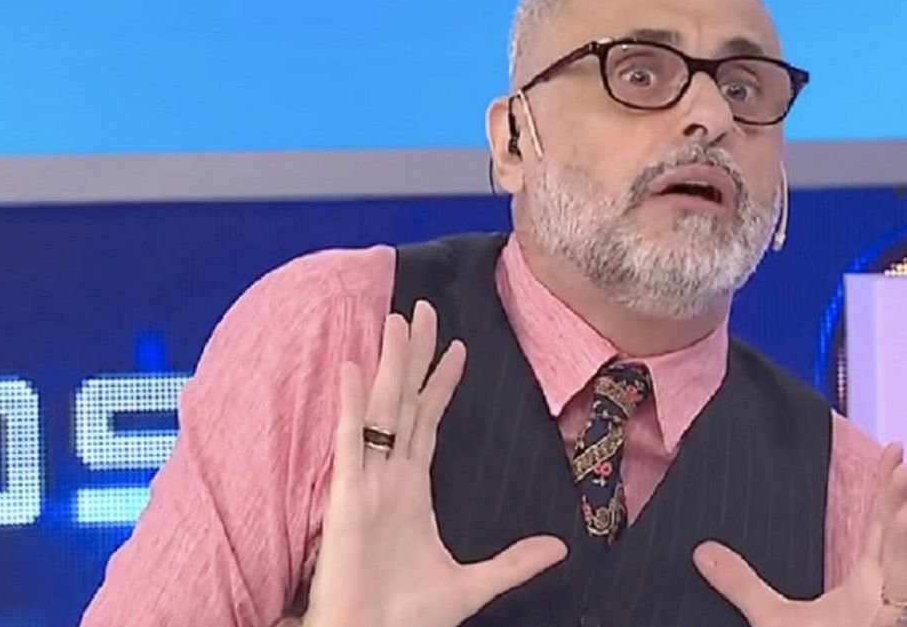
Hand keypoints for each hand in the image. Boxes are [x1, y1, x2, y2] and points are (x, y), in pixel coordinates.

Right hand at [303, 301, 567, 626]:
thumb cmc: (406, 618)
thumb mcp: (474, 584)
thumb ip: (513, 563)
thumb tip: (559, 548)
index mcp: (412, 490)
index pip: (428, 421)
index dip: (441, 383)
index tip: (458, 347)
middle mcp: (388, 477)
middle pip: (404, 402)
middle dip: (416, 356)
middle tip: (424, 310)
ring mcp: (366, 483)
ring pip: (381, 409)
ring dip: (390, 364)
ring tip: (398, 319)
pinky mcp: (347, 498)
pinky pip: (350, 442)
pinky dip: (350, 404)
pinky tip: (353, 367)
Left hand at [694, 443, 906, 625]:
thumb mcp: (770, 618)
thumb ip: (740, 584)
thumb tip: (701, 552)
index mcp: (868, 585)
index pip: (882, 529)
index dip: (888, 493)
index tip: (894, 453)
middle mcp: (886, 594)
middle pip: (897, 535)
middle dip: (900, 494)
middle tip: (899, 452)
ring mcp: (893, 611)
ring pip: (906, 559)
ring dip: (905, 519)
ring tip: (902, 478)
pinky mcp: (895, 623)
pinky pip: (906, 587)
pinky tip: (903, 522)